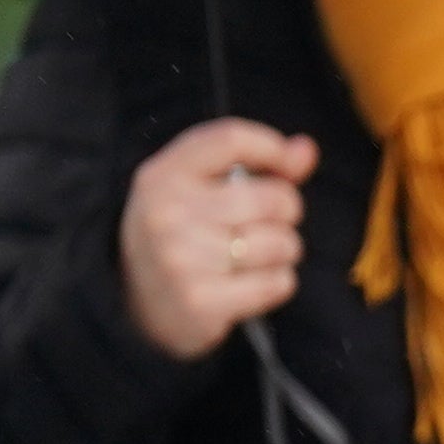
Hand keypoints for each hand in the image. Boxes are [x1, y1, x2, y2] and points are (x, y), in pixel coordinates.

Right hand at [119, 120, 317, 362]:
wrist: (137, 305)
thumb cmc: (181, 236)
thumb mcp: (197, 189)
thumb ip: (256, 163)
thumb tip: (306, 149)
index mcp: (163, 175)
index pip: (230, 139)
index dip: (272, 148)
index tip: (288, 166)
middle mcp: (167, 213)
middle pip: (272, 197)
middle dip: (286, 212)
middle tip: (267, 224)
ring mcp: (181, 259)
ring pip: (281, 243)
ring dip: (283, 252)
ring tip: (255, 257)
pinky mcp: (201, 301)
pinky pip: (277, 282)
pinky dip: (277, 283)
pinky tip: (250, 284)